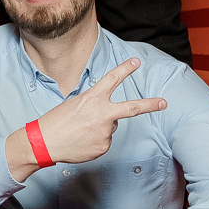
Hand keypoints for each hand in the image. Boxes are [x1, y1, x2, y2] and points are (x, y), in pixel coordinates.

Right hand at [14, 58, 165, 177]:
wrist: (45, 142)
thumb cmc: (57, 121)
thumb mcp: (75, 104)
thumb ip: (95, 105)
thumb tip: (109, 116)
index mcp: (92, 98)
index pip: (112, 79)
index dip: (125, 69)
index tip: (136, 61)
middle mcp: (102, 114)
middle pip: (132, 108)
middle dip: (150, 104)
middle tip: (164, 102)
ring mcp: (105, 131)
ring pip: (111, 127)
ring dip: (100, 128)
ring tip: (81, 131)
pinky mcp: (104, 146)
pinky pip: (105, 141)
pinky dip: (96, 141)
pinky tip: (82, 141)